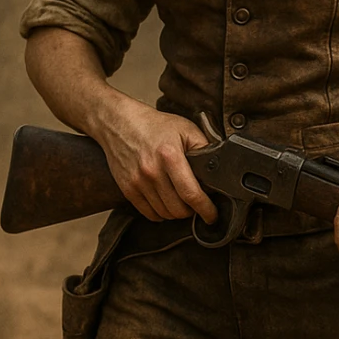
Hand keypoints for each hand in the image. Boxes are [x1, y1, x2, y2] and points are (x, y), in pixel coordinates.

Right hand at [95, 96, 217, 224]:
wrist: (118, 123)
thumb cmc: (154, 125)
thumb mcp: (186, 129)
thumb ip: (204, 148)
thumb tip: (219, 170)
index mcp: (170, 156)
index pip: (191, 193)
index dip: (206, 209)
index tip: (212, 215)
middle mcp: (152, 171)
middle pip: (178, 209)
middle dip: (192, 211)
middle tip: (197, 204)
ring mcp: (137, 182)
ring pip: (164, 214)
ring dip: (177, 213)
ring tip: (182, 202)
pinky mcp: (127, 189)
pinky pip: (149, 213)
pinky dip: (161, 214)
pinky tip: (166, 203)